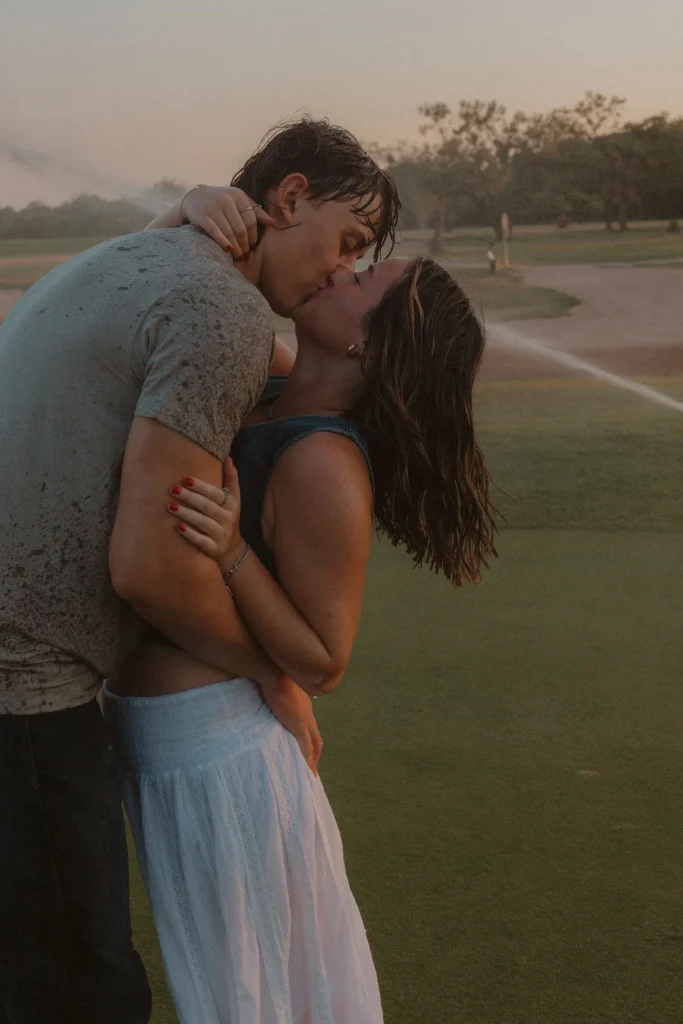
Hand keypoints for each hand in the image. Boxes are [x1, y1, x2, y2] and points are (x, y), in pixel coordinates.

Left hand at [167, 457, 243, 572]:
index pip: (216, 494)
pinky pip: (202, 541)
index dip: (201, 486)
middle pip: (208, 507)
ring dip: (186, 514)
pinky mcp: (215, 549)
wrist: (232, 549)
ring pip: (204, 523)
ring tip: (170, 506)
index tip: (185, 479)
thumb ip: (231, 478)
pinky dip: (190, 534)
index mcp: (232, 505)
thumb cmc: (227, 517)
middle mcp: (228, 519)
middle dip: (189, 498)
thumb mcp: (233, 499)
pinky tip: (178, 527)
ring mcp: (222, 535)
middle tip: (172, 490)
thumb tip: (228, 457)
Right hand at [181, 185, 275, 257]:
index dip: (253, 235)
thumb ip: (255, 211)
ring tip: (239, 256)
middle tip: (245, 254)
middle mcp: (226, 200)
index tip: (253, 245)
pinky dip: (223, 242)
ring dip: (235, 247)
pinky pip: (215, 232)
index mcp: (238, 195)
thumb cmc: (222, 202)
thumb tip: (273, 222)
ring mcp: (213, 207)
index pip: (251, 220)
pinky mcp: (202, 216)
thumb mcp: (239, 202)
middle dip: (244, 244)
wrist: (195, 197)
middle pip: (241, 228)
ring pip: (229, 232)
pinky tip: (228, 250)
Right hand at [261, 675, 323, 775]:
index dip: (309, 740)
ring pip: (314, 745)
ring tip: (310, 776)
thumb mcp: (275, 689)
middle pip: (316, 739)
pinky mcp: (299, 724)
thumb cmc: (270, 675)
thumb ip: (274, 697)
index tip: (306, 752)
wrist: (273, 670)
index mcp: (303, 706)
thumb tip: (266, 700)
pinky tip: (307, 772)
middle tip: (311, 770)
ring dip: (313, 760)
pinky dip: (308, 760)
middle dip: (314, 754)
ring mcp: (305, 720)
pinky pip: (306, 747)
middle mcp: (308, 714)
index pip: (309, 727)